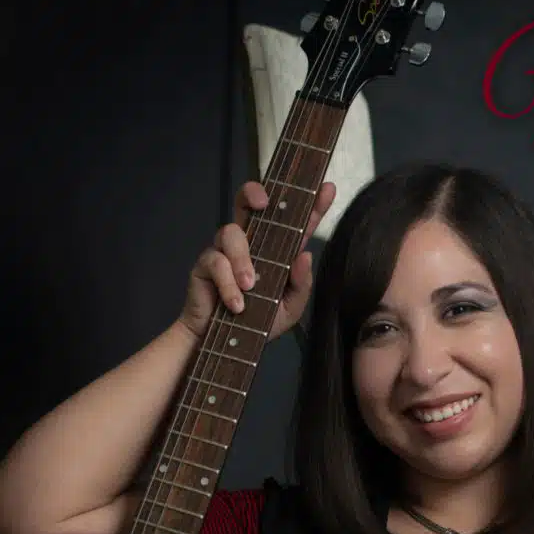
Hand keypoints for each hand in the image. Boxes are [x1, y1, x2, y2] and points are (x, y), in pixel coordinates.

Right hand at [179, 180, 335, 340]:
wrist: (224, 345)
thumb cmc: (258, 322)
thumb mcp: (289, 308)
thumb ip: (301, 285)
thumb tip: (305, 255)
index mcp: (276, 250)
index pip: (294, 222)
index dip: (311, 204)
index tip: (328, 188)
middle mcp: (251, 242)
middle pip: (250, 202)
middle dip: (256, 193)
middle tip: (264, 202)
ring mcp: (226, 250)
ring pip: (232, 231)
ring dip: (242, 259)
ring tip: (251, 287)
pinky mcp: (206, 263)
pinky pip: (216, 261)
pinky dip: (228, 284)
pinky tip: (237, 304)